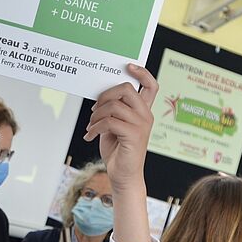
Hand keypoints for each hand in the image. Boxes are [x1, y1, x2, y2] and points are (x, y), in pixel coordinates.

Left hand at [84, 64, 157, 191]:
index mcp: (143, 111)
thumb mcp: (114, 125)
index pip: (151, 85)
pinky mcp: (134, 135)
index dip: (142, 72)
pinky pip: (109, 122)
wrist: (123, 175)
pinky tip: (90, 135)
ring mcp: (141, 125)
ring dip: (96, 116)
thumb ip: (113, 109)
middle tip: (94, 110)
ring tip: (90, 127)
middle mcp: (146, 115)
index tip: (128, 66)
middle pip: (126, 89)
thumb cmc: (118, 150)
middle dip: (104, 96)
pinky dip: (94, 128)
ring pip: (114, 106)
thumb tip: (101, 96)